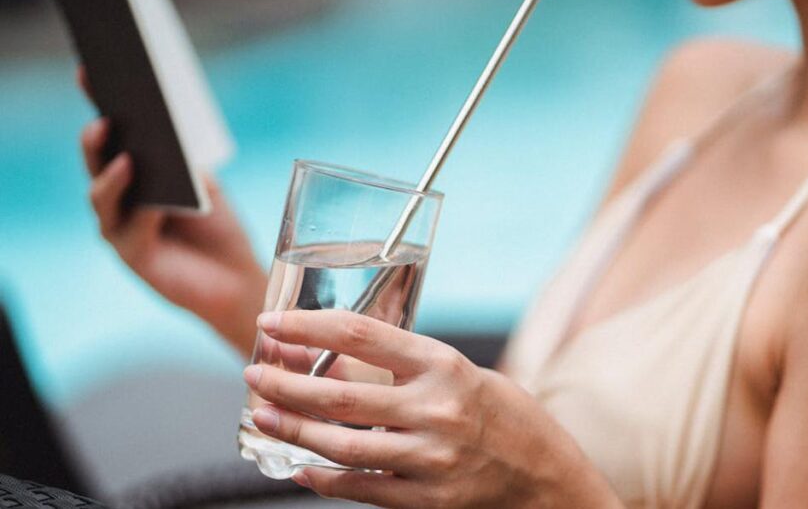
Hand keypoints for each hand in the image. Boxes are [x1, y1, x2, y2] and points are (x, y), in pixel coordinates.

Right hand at [78, 68, 265, 353]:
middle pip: (99, 160)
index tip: (92, 70)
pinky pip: (129, 229)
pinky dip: (140, 210)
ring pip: (102, 196)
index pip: (113, 134)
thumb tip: (170, 123)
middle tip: (106, 113)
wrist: (238, 279)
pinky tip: (151, 197)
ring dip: (111, 173)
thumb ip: (184, 160)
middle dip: (99, 135)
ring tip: (126, 154)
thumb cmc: (221, 229)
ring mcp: (121, 227)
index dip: (100, 102)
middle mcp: (120, 198)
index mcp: (137, 174)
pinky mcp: (134, 256)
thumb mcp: (206, 185)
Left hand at [244, 310, 621, 508]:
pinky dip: (321, 478)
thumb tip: (338, 362)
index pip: (360, 335)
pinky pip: (359, 488)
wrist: (548, 479)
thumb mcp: (463, 375)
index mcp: (444, 366)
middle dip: (284, 382)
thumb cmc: (507, 418)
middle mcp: (434, 410)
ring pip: (340, 444)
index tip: (273, 322)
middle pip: (339, 393)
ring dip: (292, 428)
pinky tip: (298, 466)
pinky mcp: (425, 499)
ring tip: (262, 415)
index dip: (307, 327)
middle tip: (253, 372)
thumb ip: (408, 370)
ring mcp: (429, 458)